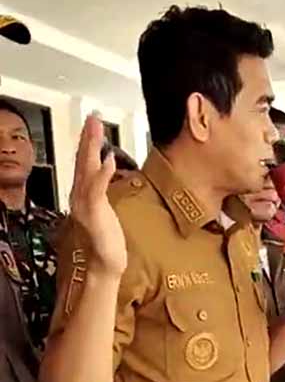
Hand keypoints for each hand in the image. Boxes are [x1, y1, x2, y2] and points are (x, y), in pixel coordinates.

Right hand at [69, 114, 125, 275]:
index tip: (93, 123)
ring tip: (97, 128)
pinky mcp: (94, 213)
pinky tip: (108, 159)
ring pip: (87, 169)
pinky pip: (97, 189)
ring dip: (92, 148)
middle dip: (88, 137)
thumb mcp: (105, 210)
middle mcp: (80, 195)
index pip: (84, 162)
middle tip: (93, 117)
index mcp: (84, 193)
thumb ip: (102, 191)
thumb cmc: (106, 240)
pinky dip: (102, 174)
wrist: (102, 264)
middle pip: (83, 160)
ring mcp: (85, 203)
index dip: (88, 142)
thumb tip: (105, 173)